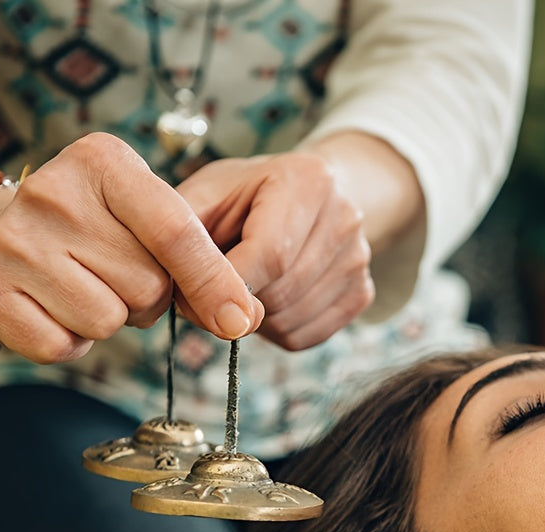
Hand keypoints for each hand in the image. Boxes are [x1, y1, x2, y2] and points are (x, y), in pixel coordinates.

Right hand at [0, 133, 262, 362]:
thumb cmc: (88, 231)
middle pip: (148, 287)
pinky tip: (50, 308)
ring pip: (108, 321)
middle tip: (110, 275)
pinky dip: (67, 342)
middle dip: (144, 298)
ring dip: (107, 321)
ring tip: (78, 288)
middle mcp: (54, 193)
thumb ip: (199, 260)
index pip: (176, 232)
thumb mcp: (142, 219)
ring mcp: (13, 240)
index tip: (240, 319)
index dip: (213, 282)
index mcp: (104, 162)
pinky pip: (62, 346)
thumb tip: (243, 318)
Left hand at [177, 151, 373, 350]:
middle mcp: (345, 218)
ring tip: (243, 289)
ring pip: (290, 320)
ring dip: (253, 319)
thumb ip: (183, 235)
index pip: (271, 255)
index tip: (192, 296)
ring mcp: (359, 259)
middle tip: (214, 286)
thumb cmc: (245, 196)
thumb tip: (182, 301)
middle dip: (237, 300)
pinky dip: (274, 330)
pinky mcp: (362, 293)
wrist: (307, 196)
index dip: (225, 286)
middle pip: (281, 292)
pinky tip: (265, 301)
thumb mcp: (207, 194)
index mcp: (308, 180)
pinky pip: (305, 336)